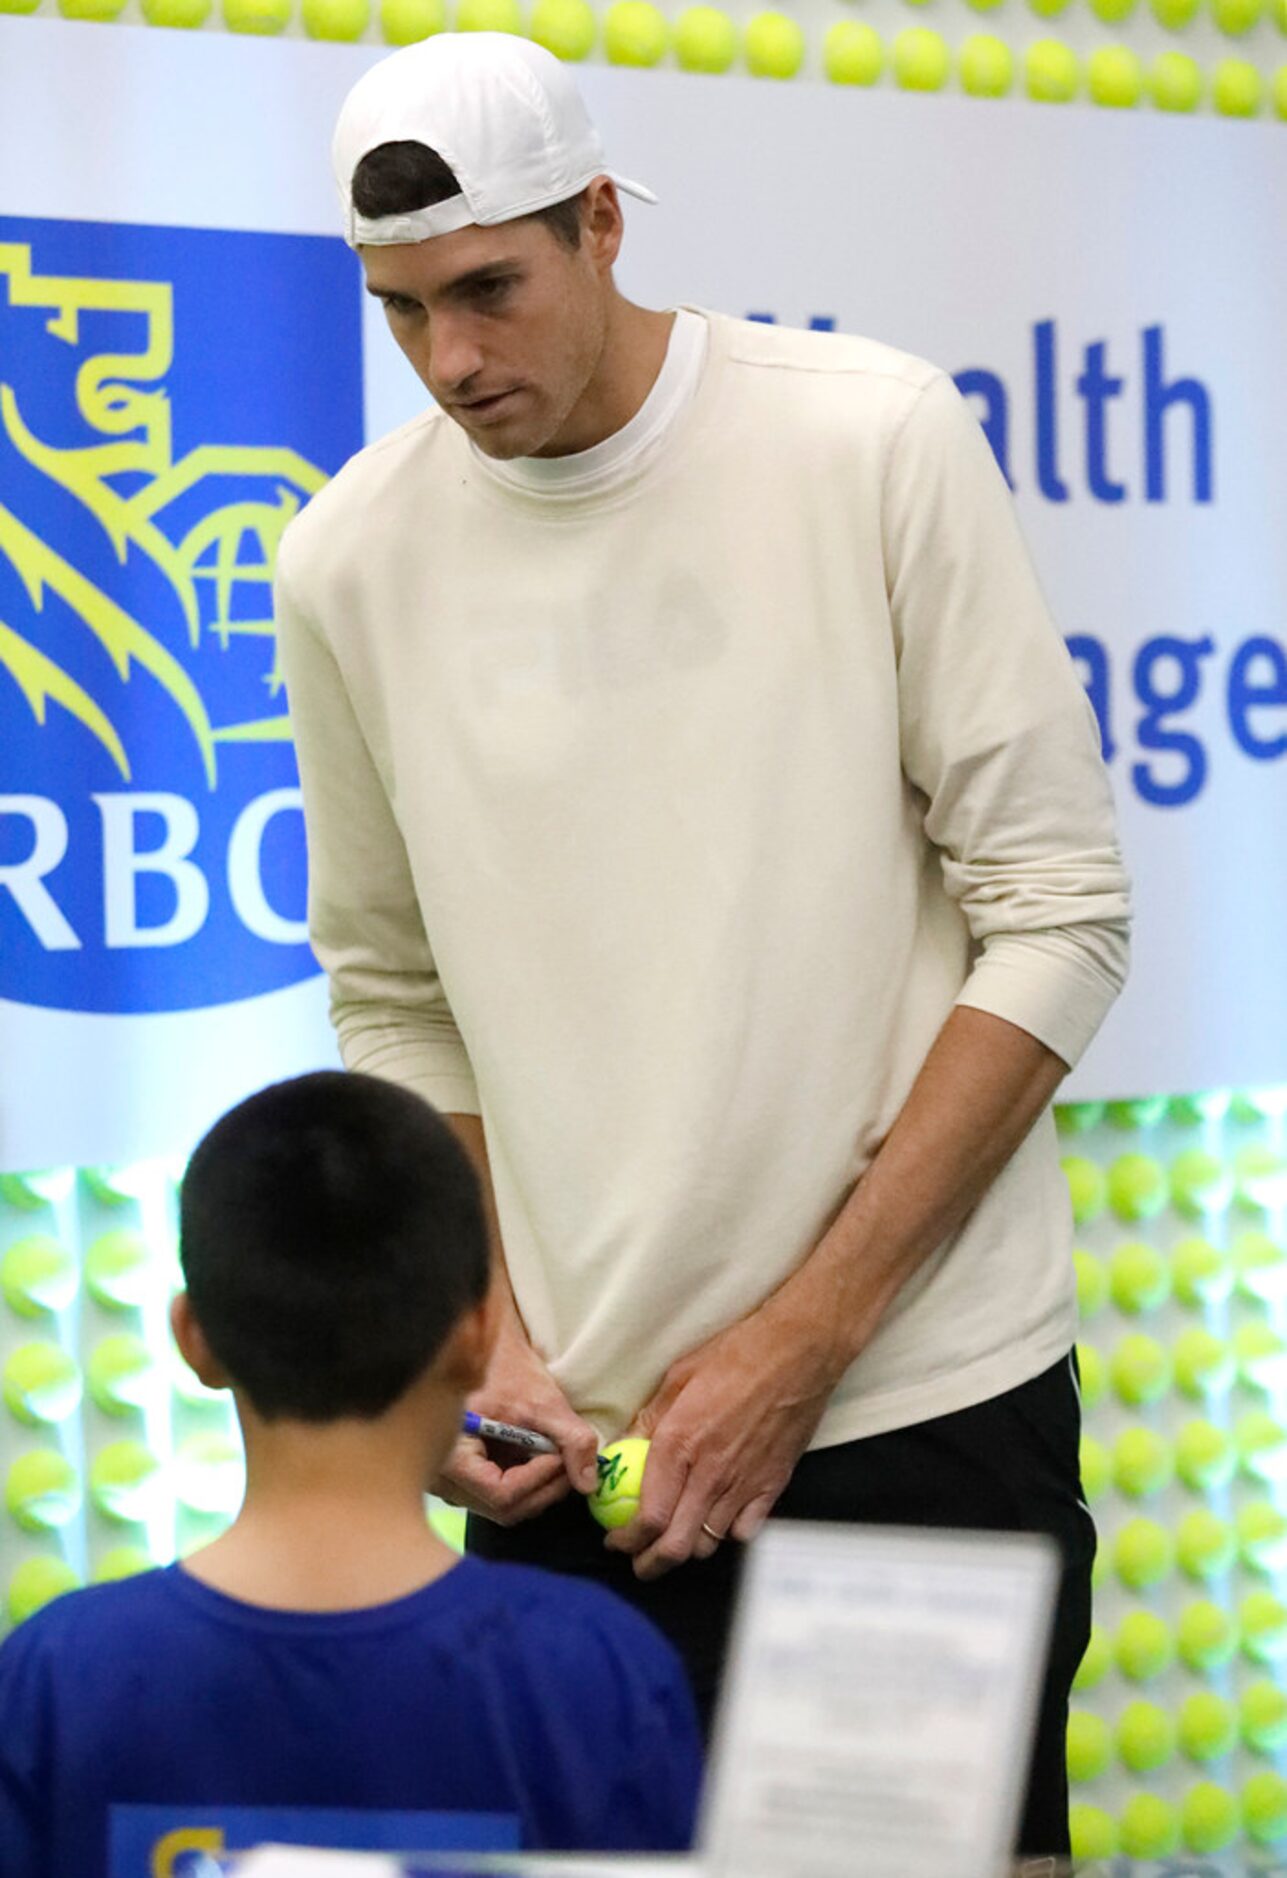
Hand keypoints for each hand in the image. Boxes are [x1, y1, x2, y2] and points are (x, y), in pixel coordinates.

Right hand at [434, 1321, 599, 1526]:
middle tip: (568, 1463)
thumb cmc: (506, 1368)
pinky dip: (526, 1482)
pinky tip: (537, 1457)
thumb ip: (571, 1439)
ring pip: (503, 1506)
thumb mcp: (543, 1400)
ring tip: (555, 1456)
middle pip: (503, 1508)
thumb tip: (588, 1484)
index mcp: (451, 1457)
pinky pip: (498, 1495)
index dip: (537, 1479)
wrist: (486, 1352)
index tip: (559, 1457)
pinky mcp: (465, 1478)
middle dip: (543, 1488)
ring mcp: (452, 1482)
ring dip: (537, 1487)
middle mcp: (444, 1478)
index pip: (500, 1494)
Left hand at [604, 1298, 841, 1579]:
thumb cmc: (738, 1354)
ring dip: (687, 1548)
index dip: (627, 1540)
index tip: (616, 1541)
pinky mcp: (773, 1486)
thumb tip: (624, 1446)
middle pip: (675, 1546)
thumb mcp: (679, 1376)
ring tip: (675, 1538)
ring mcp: (744, 1484)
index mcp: (679, 1445)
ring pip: (709, 1544)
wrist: (798, 1352)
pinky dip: (728, 1534)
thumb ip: (650, 1418)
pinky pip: (746, 1531)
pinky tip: (719, 1519)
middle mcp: (710, 1474)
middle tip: (639, 1561)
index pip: (648, 1517)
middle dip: (651, 1564)